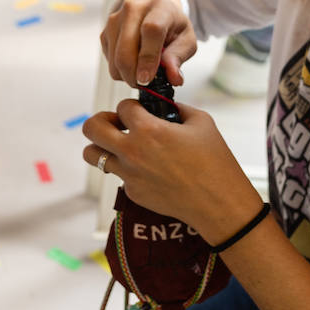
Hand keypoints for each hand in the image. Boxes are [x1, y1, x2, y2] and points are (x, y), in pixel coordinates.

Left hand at [81, 98, 260, 243]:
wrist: (218, 203)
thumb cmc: (215, 162)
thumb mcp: (201, 122)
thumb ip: (177, 108)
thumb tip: (165, 106)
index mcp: (149, 130)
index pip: (122, 107)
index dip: (132, 106)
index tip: (140, 112)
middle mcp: (132, 152)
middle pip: (91, 128)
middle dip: (101, 120)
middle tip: (116, 124)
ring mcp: (129, 174)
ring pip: (92, 155)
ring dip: (101, 146)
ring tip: (118, 146)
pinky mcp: (132, 192)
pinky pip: (116, 175)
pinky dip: (125, 169)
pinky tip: (146, 169)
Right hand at [100, 0, 196, 86]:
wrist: (152, 9)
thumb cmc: (171, 25)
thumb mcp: (186, 39)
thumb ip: (179, 57)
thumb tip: (174, 78)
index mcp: (159, 7)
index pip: (151, 30)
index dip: (148, 58)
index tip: (147, 79)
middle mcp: (133, 9)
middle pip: (125, 50)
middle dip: (134, 76)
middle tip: (146, 84)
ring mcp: (115, 20)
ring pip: (115, 60)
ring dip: (127, 75)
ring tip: (143, 71)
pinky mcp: (104, 33)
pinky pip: (109, 62)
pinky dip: (121, 70)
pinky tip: (134, 62)